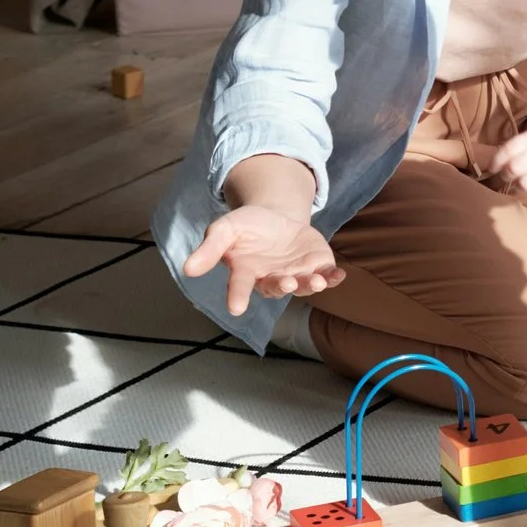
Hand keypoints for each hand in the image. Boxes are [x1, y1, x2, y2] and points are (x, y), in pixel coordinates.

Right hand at [181, 205, 343, 317]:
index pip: (240, 286)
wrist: (275, 217)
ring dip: (310, 285)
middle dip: (282, 286)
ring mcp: (295, 274)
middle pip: (276, 287)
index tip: (235, 309)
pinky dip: (333, 278)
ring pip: (302, 286)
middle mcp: (271, 278)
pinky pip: (325, 276)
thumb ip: (210, 248)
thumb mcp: (225, 229)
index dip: (237, 296)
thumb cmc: (246, 226)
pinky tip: (339, 276)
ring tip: (316, 281)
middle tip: (286, 283)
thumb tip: (187, 269)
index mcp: (246, 272)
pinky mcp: (315, 266)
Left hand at [486, 125, 526, 201]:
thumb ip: (516, 147)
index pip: (509, 149)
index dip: (497, 160)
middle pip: (514, 168)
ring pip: (525, 184)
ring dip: (520, 185)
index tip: (493, 167)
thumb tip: (493, 164)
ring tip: (523, 181)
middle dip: (506, 174)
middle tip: (508, 175)